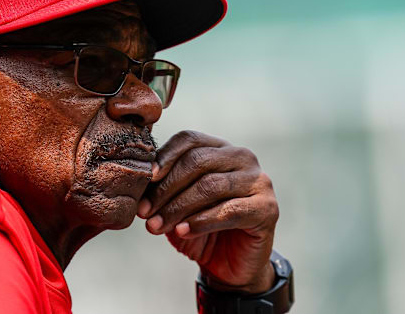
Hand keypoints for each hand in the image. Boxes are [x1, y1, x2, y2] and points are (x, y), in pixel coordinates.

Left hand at [137, 130, 278, 293]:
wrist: (228, 265)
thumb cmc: (199, 227)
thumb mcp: (175, 202)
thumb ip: (162, 185)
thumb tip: (137, 176)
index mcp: (220, 148)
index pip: (189, 139)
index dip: (164, 157)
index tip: (145, 179)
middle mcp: (242, 158)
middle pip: (197, 161)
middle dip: (166, 188)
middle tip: (144, 211)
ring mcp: (258, 181)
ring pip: (210, 186)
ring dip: (177, 207)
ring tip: (156, 226)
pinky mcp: (267, 208)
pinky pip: (228, 210)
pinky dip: (200, 221)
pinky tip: (182, 231)